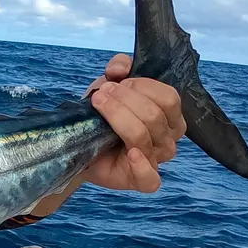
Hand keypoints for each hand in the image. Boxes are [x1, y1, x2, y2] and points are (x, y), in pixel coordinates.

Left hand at [83, 54, 184, 192]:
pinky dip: (141, 166)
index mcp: (170, 115)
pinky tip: (131, 154)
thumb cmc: (101, 115)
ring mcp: (156, 160)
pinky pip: (150, 178)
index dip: (141, 87)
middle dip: (123, 101)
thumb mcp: (109, 84)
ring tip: (97, 106)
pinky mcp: (141, 180)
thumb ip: (119, 67)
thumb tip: (121, 68)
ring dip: (117, 117)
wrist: (77, 144)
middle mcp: (169, 138)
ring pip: (143, 137)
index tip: (113, 83)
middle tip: (100, 95)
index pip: (169, 98)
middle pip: (154, 116)